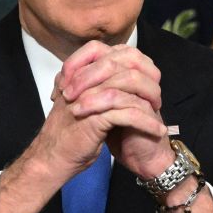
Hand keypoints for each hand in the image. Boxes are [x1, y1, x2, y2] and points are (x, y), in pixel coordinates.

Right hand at [0, 42, 167, 212]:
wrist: (52, 158)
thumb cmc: (70, 133)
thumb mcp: (82, 103)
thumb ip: (95, 86)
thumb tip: (123, 74)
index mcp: (78, 73)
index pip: (111, 54)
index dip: (135, 65)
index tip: (149, 81)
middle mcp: (81, 81)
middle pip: (123, 67)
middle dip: (146, 82)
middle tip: (157, 99)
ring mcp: (87, 97)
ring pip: (127, 89)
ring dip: (149, 102)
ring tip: (159, 114)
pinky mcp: (93, 118)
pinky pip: (128, 114)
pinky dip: (146, 122)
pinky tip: (156, 130)